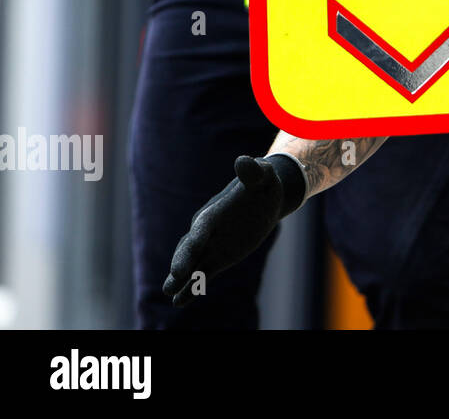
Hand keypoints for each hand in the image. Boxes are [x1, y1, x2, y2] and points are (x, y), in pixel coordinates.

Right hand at [162, 154, 304, 306]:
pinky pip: (204, 273)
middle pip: (190, 250)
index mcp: (214, 214)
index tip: (180, 268)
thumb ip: (253, 172)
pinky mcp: (219, 256)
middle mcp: (207, 232)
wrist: (264, 196)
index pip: (200, 232)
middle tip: (170, 285)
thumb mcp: (263, 177)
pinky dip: (193, 287)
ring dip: (182, 280)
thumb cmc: (263, 184)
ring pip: (193, 264)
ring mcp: (211, 246)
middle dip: (181, 266)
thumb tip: (244, 161)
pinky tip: (180, 302)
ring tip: (170, 295)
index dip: (192, 248)